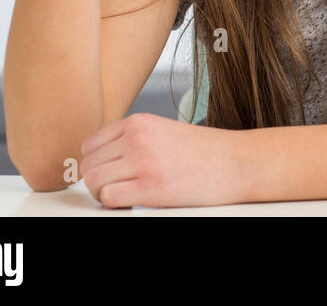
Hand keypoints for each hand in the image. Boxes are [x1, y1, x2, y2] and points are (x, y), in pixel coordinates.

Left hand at [80, 113, 248, 208]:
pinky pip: (109, 198)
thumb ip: (135, 139)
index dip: (97, 164)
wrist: (238, 162)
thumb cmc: (206, 151)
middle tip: (118, 187)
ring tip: (126, 194)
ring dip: (104, 193)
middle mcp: (137, 138)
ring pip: (93, 182)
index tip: (109, 173)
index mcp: (139, 122)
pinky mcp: (151, 187)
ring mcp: (143, 161)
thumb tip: (105, 161)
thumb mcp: (165, 131)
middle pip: (88, 165)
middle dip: (98, 180)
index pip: (89, 145)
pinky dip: (115, 203)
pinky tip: (134, 201)